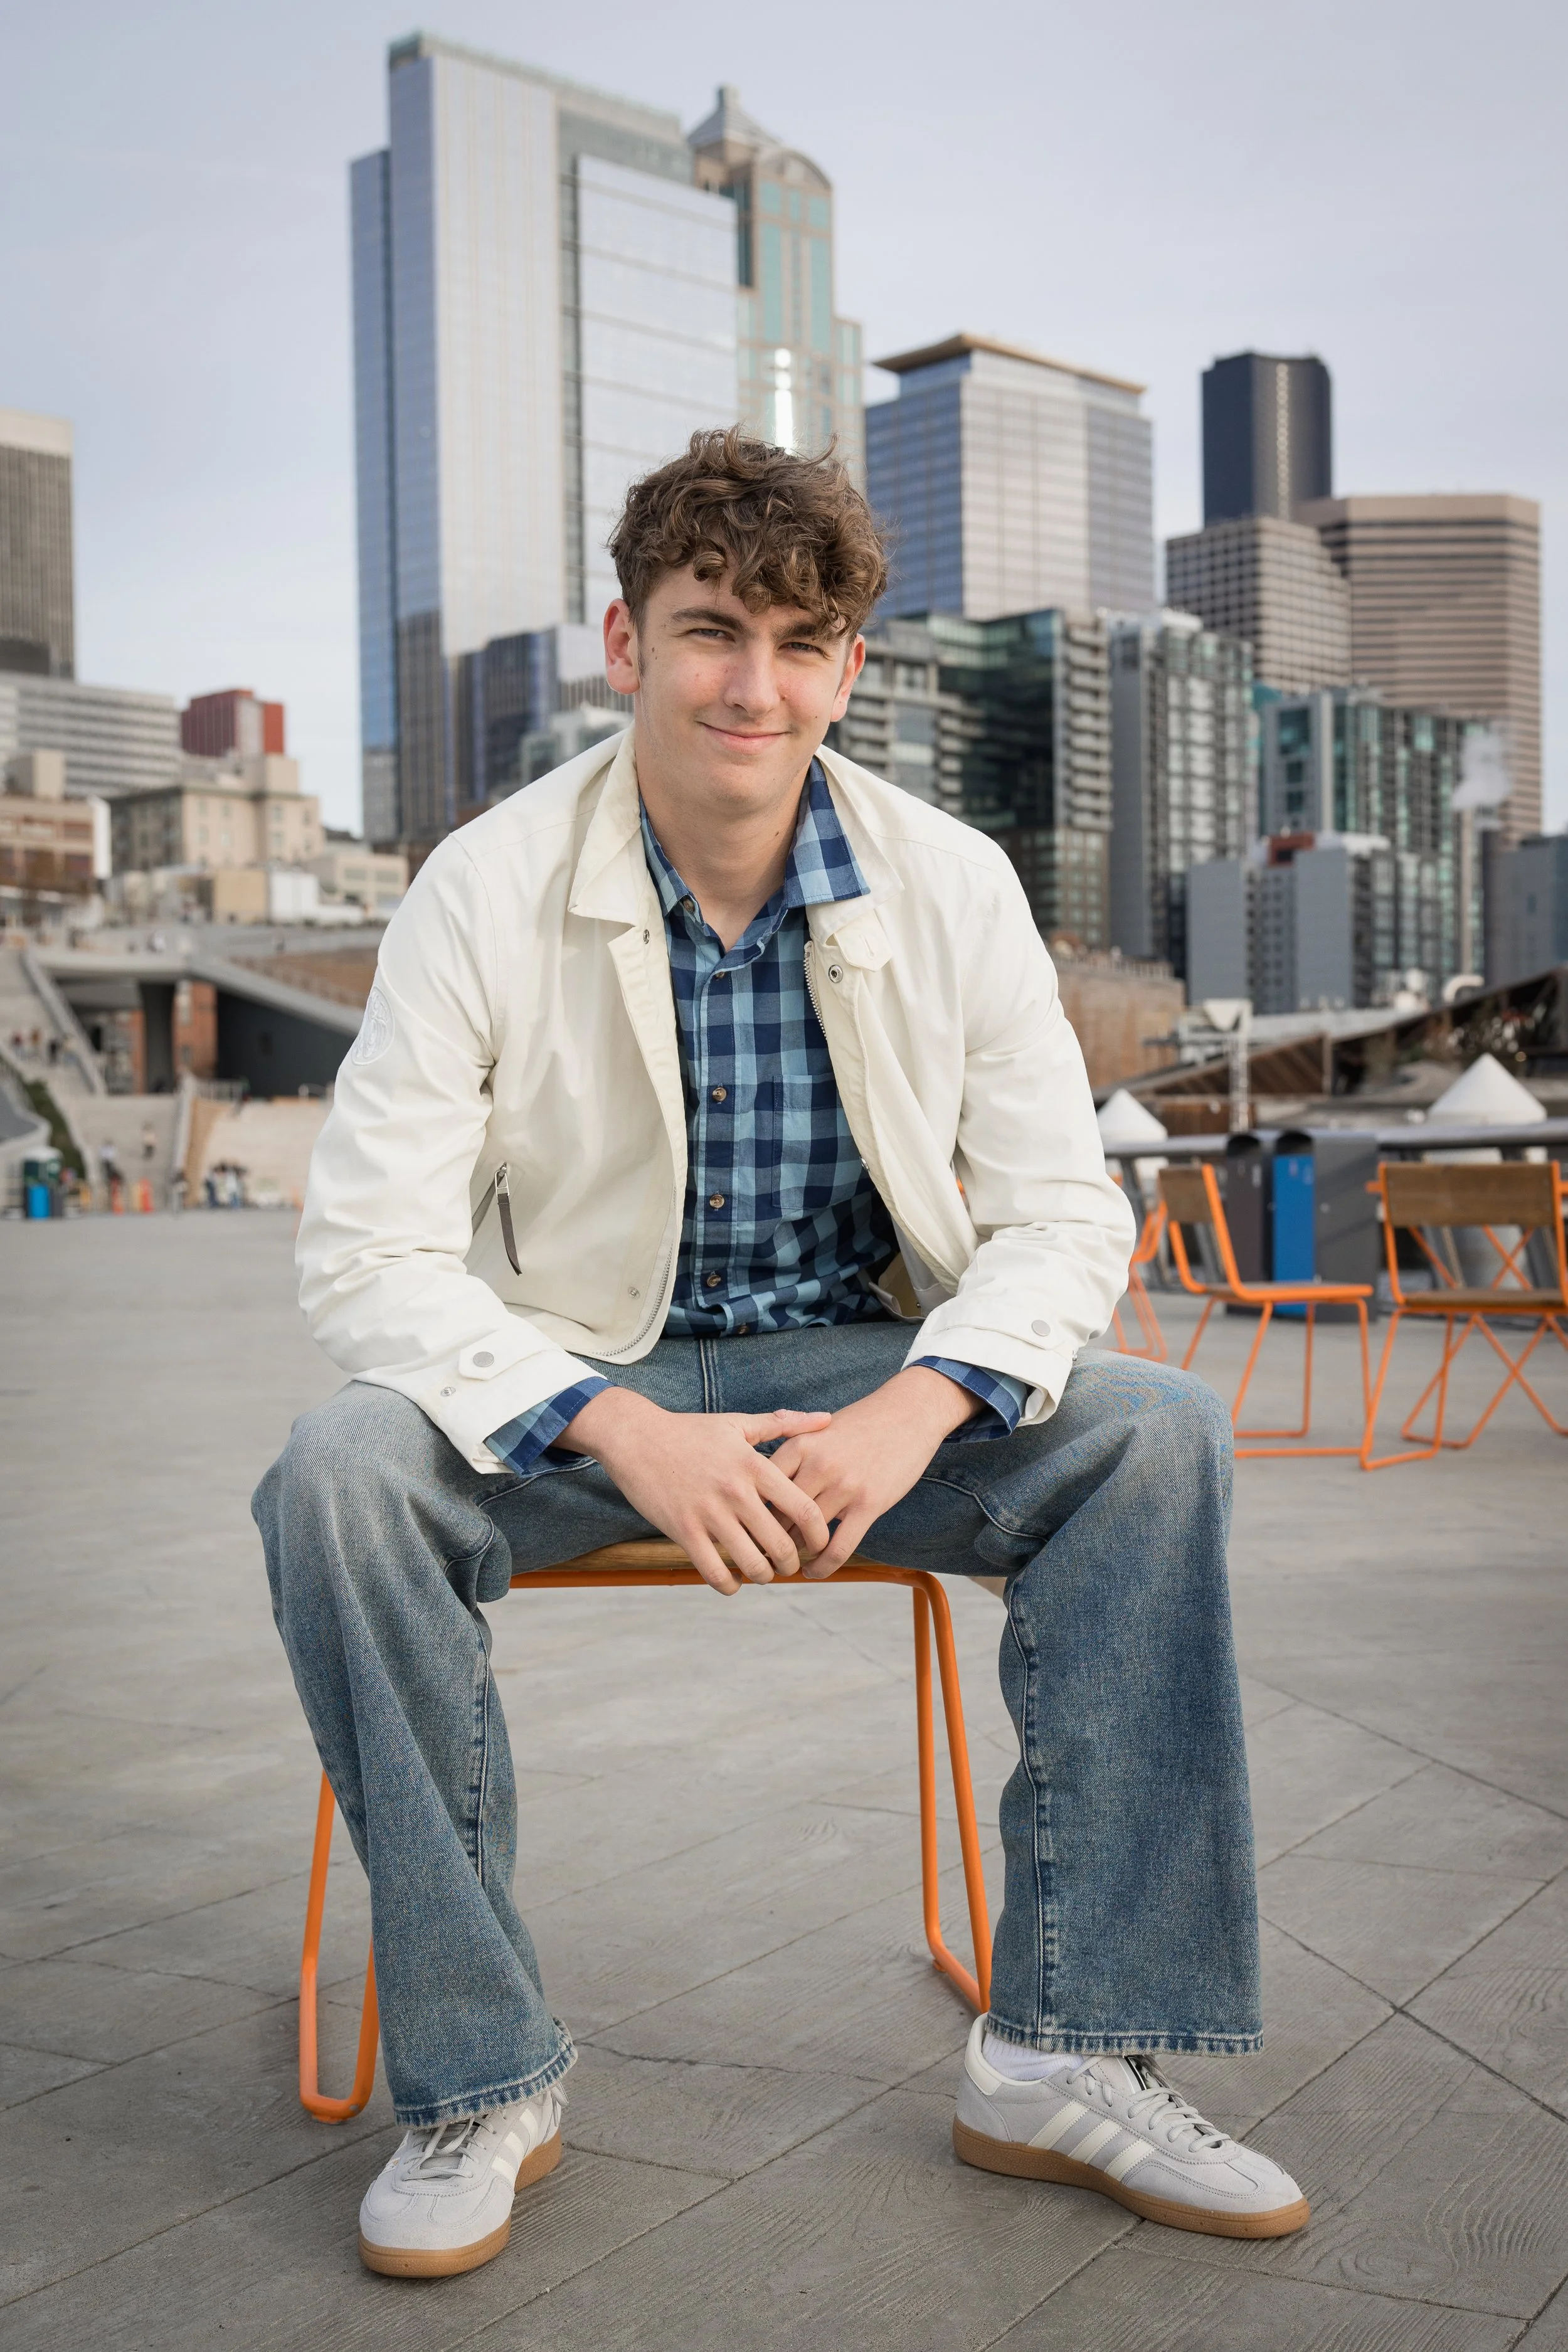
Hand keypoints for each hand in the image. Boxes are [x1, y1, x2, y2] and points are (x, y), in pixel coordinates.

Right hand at [559, 1389, 834, 1595]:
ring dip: (763, 1576)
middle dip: (791, 1563)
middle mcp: (736, 1492)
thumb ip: (784, 1424)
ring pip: (751, 1564)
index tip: (819, 1545)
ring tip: (763, 1572)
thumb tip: (826, 1419)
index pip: (805, 1510)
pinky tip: (733, 1580)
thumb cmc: (690, 1431)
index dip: (820, 1536)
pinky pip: (714, 1572)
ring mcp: (708, 1514)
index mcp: (754, 1466)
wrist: (635, 1437)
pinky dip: (729, 1584)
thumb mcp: (738, 1424)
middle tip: (790, 1564)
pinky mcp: (683, 1531)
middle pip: (781, 1545)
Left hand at [770, 1367, 979, 1579]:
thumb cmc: (860, 1424)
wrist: (908, 1412)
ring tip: (788, 1564)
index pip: (760, 1490)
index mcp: (798, 1445)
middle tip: (762, 1555)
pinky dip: (822, 1566)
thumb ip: (793, 1457)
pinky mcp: (869, 1504)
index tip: (747, 1531)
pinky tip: (815, 1571)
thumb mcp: (818, 1430)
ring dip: (794, 1554)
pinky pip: (838, 1547)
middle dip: (768, 1540)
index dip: (749, 1515)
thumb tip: (764, 1491)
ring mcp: (844, 1486)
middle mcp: (817, 1466)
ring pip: (805, 1535)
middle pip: (778, 1516)